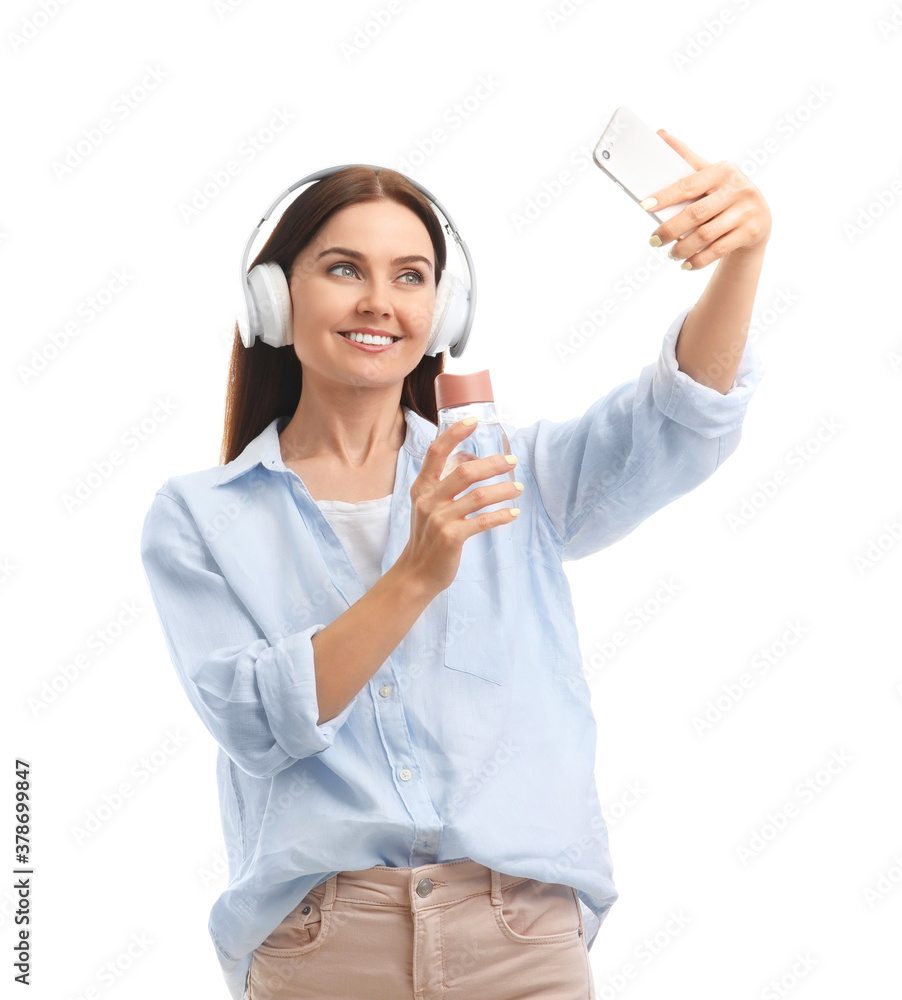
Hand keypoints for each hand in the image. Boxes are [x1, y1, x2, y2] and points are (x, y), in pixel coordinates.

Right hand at [397, 420, 523, 594]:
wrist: (416, 573)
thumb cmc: (427, 537)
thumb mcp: (427, 506)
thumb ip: (443, 484)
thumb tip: (468, 460)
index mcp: (422, 488)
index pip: (435, 453)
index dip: (453, 434)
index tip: (473, 421)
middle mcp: (428, 500)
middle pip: (465, 472)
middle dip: (493, 464)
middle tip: (512, 461)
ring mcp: (439, 519)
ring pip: (479, 496)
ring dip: (503, 490)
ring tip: (518, 489)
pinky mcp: (452, 537)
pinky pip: (482, 521)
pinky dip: (501, 516)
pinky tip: (513, 513)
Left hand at [643, 129, 771, 269]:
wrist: (760, 217)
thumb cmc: (725, 193)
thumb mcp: (710, 173)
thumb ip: (686, 158)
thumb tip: (659, 134)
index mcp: (723, 170)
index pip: (688, 184)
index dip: (665, 196)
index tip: (645, 206)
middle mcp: (737, 188)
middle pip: (695, 214)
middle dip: (670, 230)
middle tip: (653, 241)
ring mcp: (747, 210)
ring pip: (706, 235)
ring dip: (682, 248)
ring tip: (669, 254)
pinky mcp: (752, 231)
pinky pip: (718, 250)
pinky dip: (699, 260)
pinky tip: (686, 264)